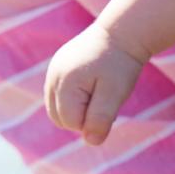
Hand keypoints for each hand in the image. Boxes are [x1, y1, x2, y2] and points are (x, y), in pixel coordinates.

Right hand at [45, 23, 145, 144]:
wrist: (122, 32)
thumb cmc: (121, 64)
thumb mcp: (115, 93)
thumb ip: (101, 118)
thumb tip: (90, 142)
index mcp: (65, 83)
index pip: (71, 122)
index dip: (92, 121)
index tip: (109, 103)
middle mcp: (53, 76)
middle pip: (59, 118)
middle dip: (83, 117)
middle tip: (106, 100)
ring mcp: (52, 71)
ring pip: (57, 109)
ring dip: (78, 109)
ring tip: (100, 93)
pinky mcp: (57, 68)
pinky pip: (60, 95)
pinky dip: (75, 99)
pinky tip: (94, 87)